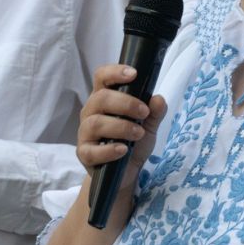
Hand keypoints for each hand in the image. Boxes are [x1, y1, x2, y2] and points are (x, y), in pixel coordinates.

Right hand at [77, 64, 166, 182]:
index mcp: (105, 99)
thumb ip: (155, 112)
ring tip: (138, 133)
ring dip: (120, 126)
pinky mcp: (85, 154)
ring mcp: (85, 134)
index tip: (133, 74)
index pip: (102, 77)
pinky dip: (109, 150)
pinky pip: (91, 151)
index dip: (115, 72)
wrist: (127, 172)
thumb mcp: (149, 125)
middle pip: (100, 98)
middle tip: (144, 112)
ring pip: (95, 123)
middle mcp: (91, 112)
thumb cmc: (134, 141)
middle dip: (125, 103)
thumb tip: (158, 99)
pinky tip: (123, 149)